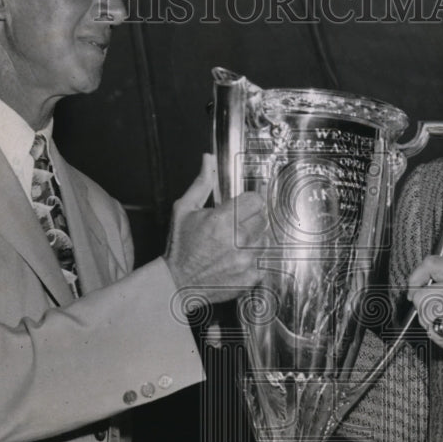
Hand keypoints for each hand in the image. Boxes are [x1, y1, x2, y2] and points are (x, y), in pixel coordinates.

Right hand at [163, 154, 266, 302]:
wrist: (177, 282)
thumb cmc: (180, 246)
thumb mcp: (184, 209)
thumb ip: (201, 183)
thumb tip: (209, 159)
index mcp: (223, 219)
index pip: (256, 200)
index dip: (249, 202)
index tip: (243, 207)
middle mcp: (238, 239)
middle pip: (263, 219)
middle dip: (251, 220)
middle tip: (235, 227)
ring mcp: (246, 260)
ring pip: (265, 240)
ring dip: (254, 240)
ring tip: (234, 245)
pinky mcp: (250, 277)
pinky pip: (263, 262)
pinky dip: (254, 261)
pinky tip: (237, 260)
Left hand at [407, 255, 442, 379]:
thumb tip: (415, 290)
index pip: (431, 262)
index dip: (416, 277)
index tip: (413, 293)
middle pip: (420, 293)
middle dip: (424, 312)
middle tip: (442, 322)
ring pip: (423, 311)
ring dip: (432, 327)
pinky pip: (432, 327)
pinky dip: (439, 338)